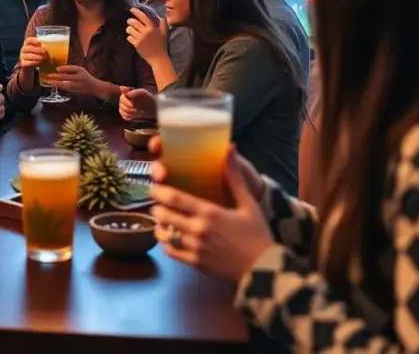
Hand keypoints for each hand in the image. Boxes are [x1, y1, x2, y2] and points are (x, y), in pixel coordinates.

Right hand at [18, 37, 46, 68]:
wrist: (34, 63)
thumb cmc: (38, 53)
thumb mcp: (40, 48)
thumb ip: (43, 46)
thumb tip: (48, 45)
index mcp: (27, 43)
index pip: (28, 40)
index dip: (33, 40)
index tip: (39, 42)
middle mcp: (23, 49)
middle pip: (28, 48)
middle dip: (36, 50)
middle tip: (44, 51)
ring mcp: (22, 56)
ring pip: (27, 56)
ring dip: (35, 57)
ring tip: (42, 58)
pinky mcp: (23, 63)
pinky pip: (27, 63)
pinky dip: (33, 62)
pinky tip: (39, 62)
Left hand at [45, 64, 102, 97]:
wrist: (93, 87)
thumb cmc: (84, 76)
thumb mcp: (80, 70)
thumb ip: (71, 70)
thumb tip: (58, 69)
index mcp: (81, 70)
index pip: (72, 68)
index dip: (64, 69)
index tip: (57, 69)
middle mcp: (80, 78)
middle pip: (67, 77)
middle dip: (57, 76)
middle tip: (49, 75)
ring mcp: (77, 85)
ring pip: (65, 85)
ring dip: (57, 83)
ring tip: (49, 81)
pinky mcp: (75, 91)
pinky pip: (66, 88)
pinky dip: (60, 86)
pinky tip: (54, 84)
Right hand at [119, 86, 155, 121]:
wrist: (153, 108)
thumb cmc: (149, 98)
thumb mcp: (144, 93)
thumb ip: (135, 92)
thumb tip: (127, 93)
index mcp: (128, 94)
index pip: (122, 97)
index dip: (125, 101)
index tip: (132, 105)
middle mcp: (126, 100)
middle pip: (121, 104)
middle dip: (127, 108)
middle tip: (135, 110)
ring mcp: (126, 107)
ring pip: (121, 110)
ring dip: (127, 112)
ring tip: (135, 112)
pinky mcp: (128, 114)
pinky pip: (123, 115)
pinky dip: (127, 116)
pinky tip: (132, 116)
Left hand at [126, 7, 168, 62]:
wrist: (158, 58)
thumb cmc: (161, 45)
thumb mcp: (164, 33)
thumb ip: (163, 24)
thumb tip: (163, 16)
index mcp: (152, 28)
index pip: (143, 17)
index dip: (137, 12)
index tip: (132, 9)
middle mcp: (145, 32)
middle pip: (134, 23)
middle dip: (130, 21)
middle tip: (130, 21)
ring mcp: (140, 39)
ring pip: (130, 30)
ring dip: (129, 29)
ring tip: (130, 30)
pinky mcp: (136, 45)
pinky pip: (129, 38)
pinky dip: (130, 37)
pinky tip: (132, 38)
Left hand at [150, 146, 273, 281]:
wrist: (264, 268)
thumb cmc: (257, 234)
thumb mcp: (248, 203)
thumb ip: (234, 176)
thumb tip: (230, 148)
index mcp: (209, 212)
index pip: (174, 198)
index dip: (159, 191)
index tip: (155, 186)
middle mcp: (198, 230)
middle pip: (164, 214)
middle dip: (157, 206)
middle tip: (158, 202)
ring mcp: (195, 248)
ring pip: (164, 233)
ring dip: (160, 225)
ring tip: (163, 219)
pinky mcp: (195, 263)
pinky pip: (170, 251)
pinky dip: (166, 243)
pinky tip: (170, 236)